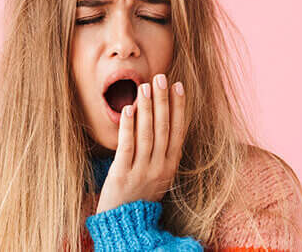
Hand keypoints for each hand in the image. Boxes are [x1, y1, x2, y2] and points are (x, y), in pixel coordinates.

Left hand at [95, 73, 186, 213]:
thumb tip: (163, 119)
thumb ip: (162, 150)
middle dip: (162, 100)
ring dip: (146, 107)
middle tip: (161, 77)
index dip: (179, 107)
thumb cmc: (141, 194)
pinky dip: (128, 126)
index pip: (178, 130)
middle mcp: (159, 167)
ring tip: (145, 87)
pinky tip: (129, 108)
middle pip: (163, 128)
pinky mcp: (122, 174)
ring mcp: (141, 171)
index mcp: (171, 165)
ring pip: (146, 133)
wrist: (126, 223)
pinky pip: (127, 146)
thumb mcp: (160, 174)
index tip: (178, 85)